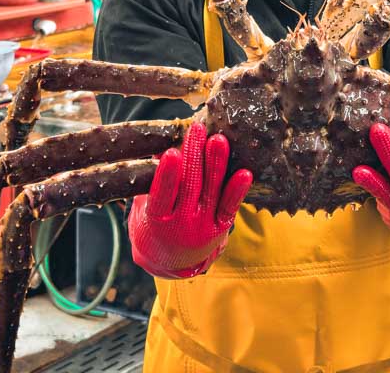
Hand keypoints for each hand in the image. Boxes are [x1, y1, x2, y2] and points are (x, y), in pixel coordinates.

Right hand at [128, 122, 251, 278]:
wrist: (169, 260)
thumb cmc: (154, 224)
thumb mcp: (145, 206)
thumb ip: (153, 180)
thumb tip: (160, 147)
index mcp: (157, 221)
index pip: (161, 196)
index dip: (167, 176)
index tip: (171, 152)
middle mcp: (181, 226)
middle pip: (189, 187)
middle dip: (194, 156)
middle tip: (197, 129)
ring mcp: (203, 228)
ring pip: (211, 192)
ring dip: (216, 164)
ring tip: (218, 140)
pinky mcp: (220, 228)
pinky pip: (230, 207)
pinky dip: (237, 191)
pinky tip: (245, 173)